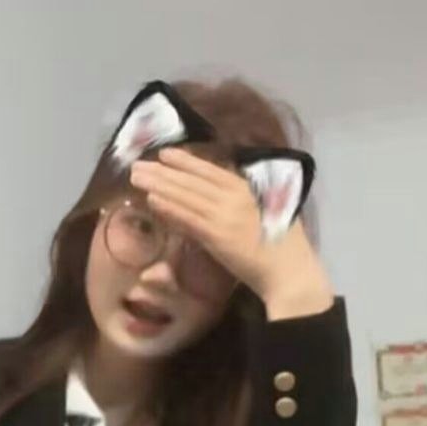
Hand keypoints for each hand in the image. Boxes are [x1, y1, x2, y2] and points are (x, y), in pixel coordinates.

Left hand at [129, 146, 333, 318]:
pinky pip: (189, 219)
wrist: (290, 271)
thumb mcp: (268, 214)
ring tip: (136, 177)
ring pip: (186, 196)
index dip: (186, 161)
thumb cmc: (284, 248)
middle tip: (138, 162)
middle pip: (193, 180)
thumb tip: (228, 195)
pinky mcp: (218, 237)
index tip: (165, 154)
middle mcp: (235, 197)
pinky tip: (152, 200)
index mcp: (248, 190)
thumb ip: (248, 202)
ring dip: (159, 184)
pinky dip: (170, 208)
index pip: (211, 170)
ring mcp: (225, 216)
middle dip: (164, 170)